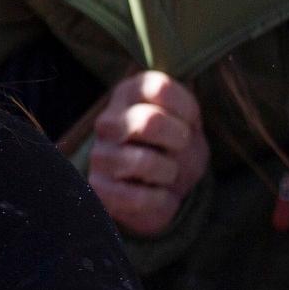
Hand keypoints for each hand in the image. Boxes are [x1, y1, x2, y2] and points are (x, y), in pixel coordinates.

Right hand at [87, 71, 209, 237]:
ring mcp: (99, 155)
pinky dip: (160, 200)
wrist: (164, 187)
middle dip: (179, 140)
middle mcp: (108, 121)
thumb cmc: (175, 147)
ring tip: (166, 173)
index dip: (186, 111)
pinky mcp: (98, 189)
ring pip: (145, 161)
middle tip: (179, 149)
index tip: (188, 124)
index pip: (160, 89)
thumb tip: (160, 122)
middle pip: (150, 122)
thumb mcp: (190, 123)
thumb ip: (184, 113)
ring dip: (169, 172)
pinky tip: (158, 195)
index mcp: (128, 93)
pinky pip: (138, 197)